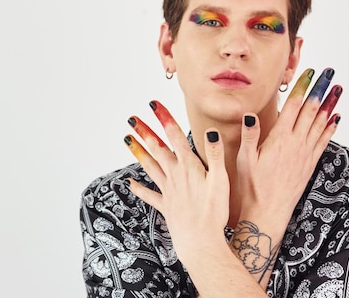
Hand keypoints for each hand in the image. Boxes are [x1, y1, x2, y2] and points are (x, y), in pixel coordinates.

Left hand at [124, 101, 229, 262]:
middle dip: (145, 131)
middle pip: (157, 148)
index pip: (175, 136)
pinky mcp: (165, 206)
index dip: (164, 119)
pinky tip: (129, 183)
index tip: (154, 105)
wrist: (201, 243)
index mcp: (189, 167)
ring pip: (149, 166)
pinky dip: (138, 188)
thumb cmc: (214, 213)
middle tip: (132, 118)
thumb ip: (216, 155)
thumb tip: (211, 132)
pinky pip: (149, 195)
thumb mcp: (221, 181)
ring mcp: (167, 191)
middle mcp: (174, 175)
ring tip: (127, 139)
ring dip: (138, 152)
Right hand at [233, 67, 341, 233]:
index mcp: (279, 139)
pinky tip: (336, 117)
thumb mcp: (244, 160)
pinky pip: (324, 140)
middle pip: (311, 110)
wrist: (268, 211)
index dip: (303, 87)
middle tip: (329, 73)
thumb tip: (249, 115)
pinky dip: (331, 127)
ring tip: (337, 88)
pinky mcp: (310, 164)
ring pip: (321, 123)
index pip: (294, 107)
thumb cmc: (253, 187)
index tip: (310, 72)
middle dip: (320, 89)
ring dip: (330, 104)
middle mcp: (296, 144)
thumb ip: (249, 136)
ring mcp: (305, 154)